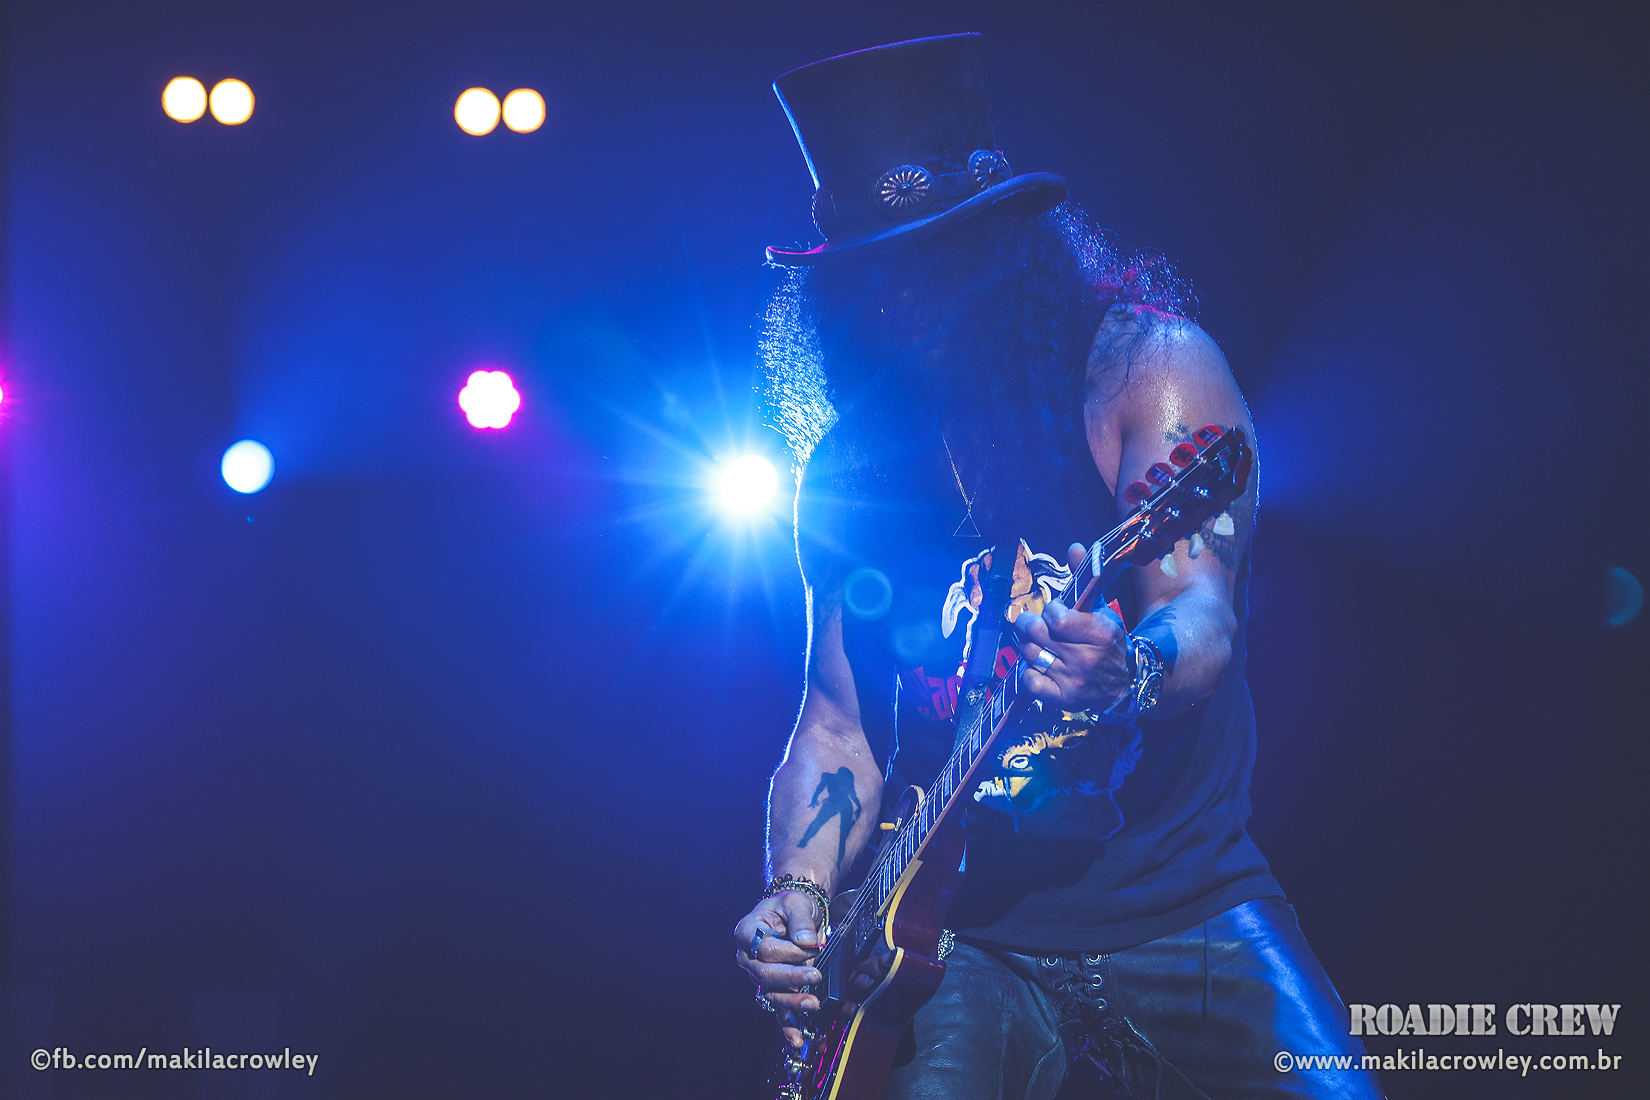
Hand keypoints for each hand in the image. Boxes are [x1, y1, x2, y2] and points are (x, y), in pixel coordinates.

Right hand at [734, 890, 825, 1048]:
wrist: (794, 912)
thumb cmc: (791, 905)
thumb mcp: (796, 903)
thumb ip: (800, 921)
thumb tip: (806, 942)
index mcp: (748, 932)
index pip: (765, 949)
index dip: (789, 952)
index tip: (811, 947)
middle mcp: (748, 957)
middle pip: (765, 975)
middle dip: (791, 979)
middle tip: (815, 977)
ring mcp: (758, 975)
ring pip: (771, 994)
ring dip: (792, 1002)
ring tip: (813, 1004)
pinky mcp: (772, 988)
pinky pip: (777, 1009)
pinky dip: (787, 1025)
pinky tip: (797, 1038)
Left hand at [1013, 543, 1132, 710]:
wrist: (1124, 682)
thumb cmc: (1107, 641)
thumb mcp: (1100, 609)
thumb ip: (1084, 579)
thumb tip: (1075, 547)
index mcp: (1099, 632)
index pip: (1055, 617)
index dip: (1049, 611)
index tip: (1054, 612)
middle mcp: (1087, 658)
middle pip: (1036, 634)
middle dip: (1028, 625)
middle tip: (1032, 624)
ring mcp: (1074, 680)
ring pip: (1029, 655)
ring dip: (1029, 647)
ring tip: (1039, 644)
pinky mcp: (1064, 699)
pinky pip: (1030, 681)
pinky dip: (1029, 673)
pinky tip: (1041, 666)